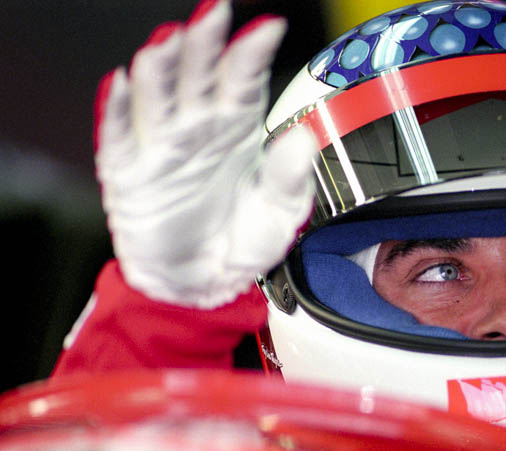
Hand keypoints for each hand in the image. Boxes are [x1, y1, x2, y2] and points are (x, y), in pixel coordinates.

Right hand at [94, 0, 316, 307]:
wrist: (206, 283)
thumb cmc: (244, 241)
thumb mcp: (281, 215)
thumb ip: (291, 178)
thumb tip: (303, 140)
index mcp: (238, 128)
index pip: (244, 80)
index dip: (253, 53)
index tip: (269, 29)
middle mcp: (199, 126)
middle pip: (199, 74)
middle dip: (205, 42)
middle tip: (215, 14)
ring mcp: (162, 145)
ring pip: (158, 95)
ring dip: (162, 67)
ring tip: (171, 41)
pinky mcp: (130, 171)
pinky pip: (120, 135)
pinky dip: (117, 109)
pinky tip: (120, 82)